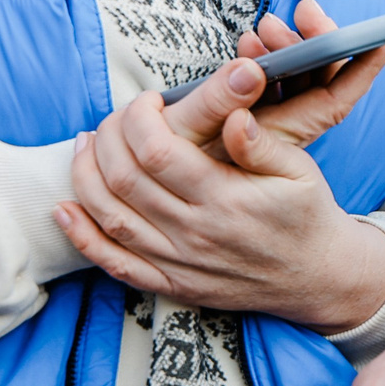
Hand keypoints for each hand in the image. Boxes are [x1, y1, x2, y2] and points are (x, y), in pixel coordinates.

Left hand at [52, 1, 384, 330]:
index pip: (157, 151)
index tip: (149, 101)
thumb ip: (261, 143)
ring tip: (86, 145)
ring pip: (110, 218)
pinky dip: (82, 238)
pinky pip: (115, 264)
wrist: (318, 278)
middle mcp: (197, 234)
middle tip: (115, 118)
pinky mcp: (172, 284)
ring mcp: (180, 263)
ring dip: (85, 177)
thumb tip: (231, 116)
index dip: (139, 118)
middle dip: (108, 137)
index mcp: (227, 198)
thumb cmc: (306, 214)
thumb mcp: (300, 169)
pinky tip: (65, 210)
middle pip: (124, 179)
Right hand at [175, 0, 384, 160]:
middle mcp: (281, 126)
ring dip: (285, 44)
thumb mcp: (188, 142)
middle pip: (319, 77)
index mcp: (282, 136)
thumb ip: (215, 108)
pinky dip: (262, 55)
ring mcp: (264, 118)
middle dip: (315, 40)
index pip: (336, 98)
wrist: (150, 196)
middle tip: (301, 13)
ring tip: (265, 27)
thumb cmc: (171, 175)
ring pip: (294, 74)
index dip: (363, 69)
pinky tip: (249, 43)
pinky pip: (267, 76)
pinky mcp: (242, 110)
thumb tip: (251, 68)